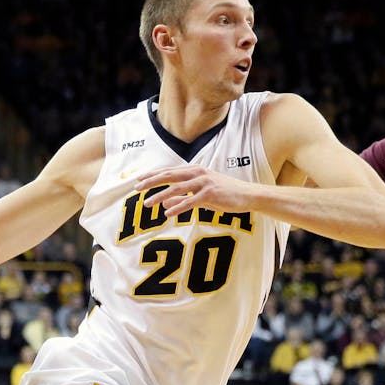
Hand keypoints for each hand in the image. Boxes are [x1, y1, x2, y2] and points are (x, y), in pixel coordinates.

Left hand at [133, 165, 256, 216]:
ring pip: (176, 189)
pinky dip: (178, 207)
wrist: (247, 196)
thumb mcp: (201, 195)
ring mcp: (204, 183)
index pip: (169, 171)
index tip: (138, 180)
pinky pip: (190, 201)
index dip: (152, 175)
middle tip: (136, 188)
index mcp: (194, 170)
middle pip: (169, 176)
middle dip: (151, 182)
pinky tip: (167, 213)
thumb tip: (164, 201)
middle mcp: (197, 173)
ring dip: (160, 196)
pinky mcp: (210, 194)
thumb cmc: (224, 195)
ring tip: (147, 204)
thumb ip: (182, 197)